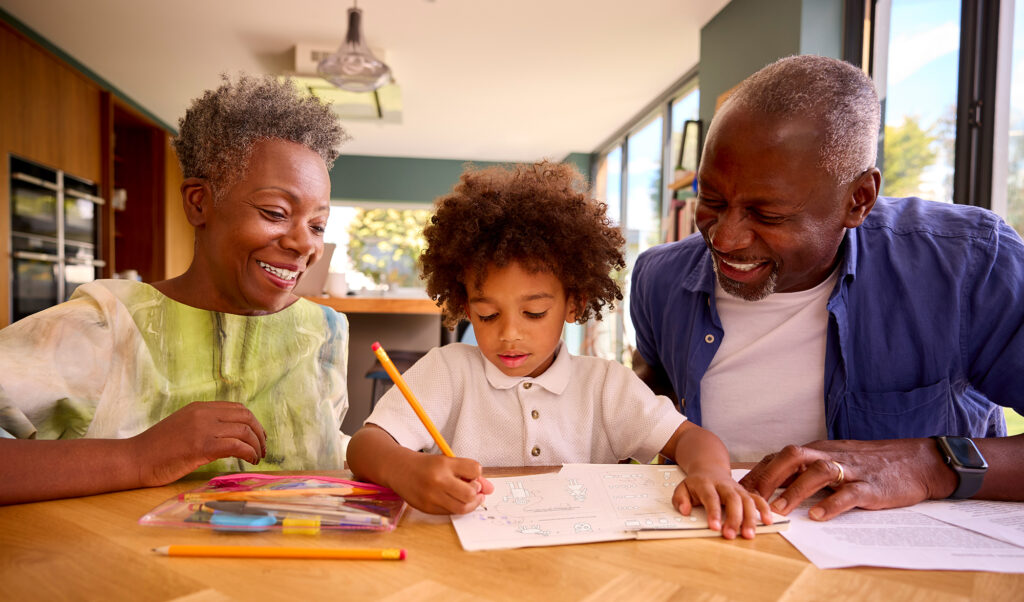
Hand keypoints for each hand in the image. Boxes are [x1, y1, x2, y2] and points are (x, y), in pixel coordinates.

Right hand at [129, 401, 266, 486]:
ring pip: (244, 431)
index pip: (238, 408)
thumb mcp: (183, 427)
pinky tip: (248, 461)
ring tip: (257, 458)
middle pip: (246, 417)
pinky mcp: (201, 446)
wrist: (134, 459)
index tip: (258, 437)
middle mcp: (203, 414)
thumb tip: (229, 434)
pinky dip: (248, 453)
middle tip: (262, 449)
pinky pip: (236, 446)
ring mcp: (202, 429)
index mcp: (199, 407)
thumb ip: (204, 425)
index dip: (253, 423)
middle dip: (259, 433)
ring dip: (256, 446)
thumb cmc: (157, 449)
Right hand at [388, 453, 493, 514]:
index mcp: (444, 464)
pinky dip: (456, 507)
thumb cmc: (427, 465)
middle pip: (470, 493)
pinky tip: (453, 500)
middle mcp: (437, 480)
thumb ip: (469, 472)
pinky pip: (450, 513)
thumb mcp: (448, 462)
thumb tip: (490, 489)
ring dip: (470, 504)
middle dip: (476, 493)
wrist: (399, 469)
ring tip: (468, 497)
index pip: (475, 470)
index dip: (477, 474)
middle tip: (474, 490)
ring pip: (462, 508)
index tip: (473, 474)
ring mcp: (431, 496)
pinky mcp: (427, 508)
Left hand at [673, 469, 771, 538]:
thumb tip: (684, 510)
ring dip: (750, 518)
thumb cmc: (697, 483)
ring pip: (747, 500)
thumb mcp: (682, 488)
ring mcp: (737, 488)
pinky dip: (764, 509)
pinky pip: (757, 498)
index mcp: (706, 483)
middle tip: (731, 535)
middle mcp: (724, 485)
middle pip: (732, 499)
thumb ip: (680, 499)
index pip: (711, 497)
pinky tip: (768, 521)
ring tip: (749, 534)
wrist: (709, 468)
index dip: (713, 512)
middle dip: (733, 518)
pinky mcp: (746, 492)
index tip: (714, 527)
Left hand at [739, 439, 956, 520]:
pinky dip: (832, 503)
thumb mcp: (835, 461)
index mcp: (819, 451)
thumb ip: (807, 469)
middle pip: (793, 456)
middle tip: (751, 499)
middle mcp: (831, 456)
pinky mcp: (871, 486)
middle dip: (769, 477)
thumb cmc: (871, 464)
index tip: (737, 490)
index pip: (781, 457)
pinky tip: (818, 516)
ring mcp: (851, 470)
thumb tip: (774, 481)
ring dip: (796, 490)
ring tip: (780, 510)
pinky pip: (850, 493)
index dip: (758, 473)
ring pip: (818, 473)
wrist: (916, 461)